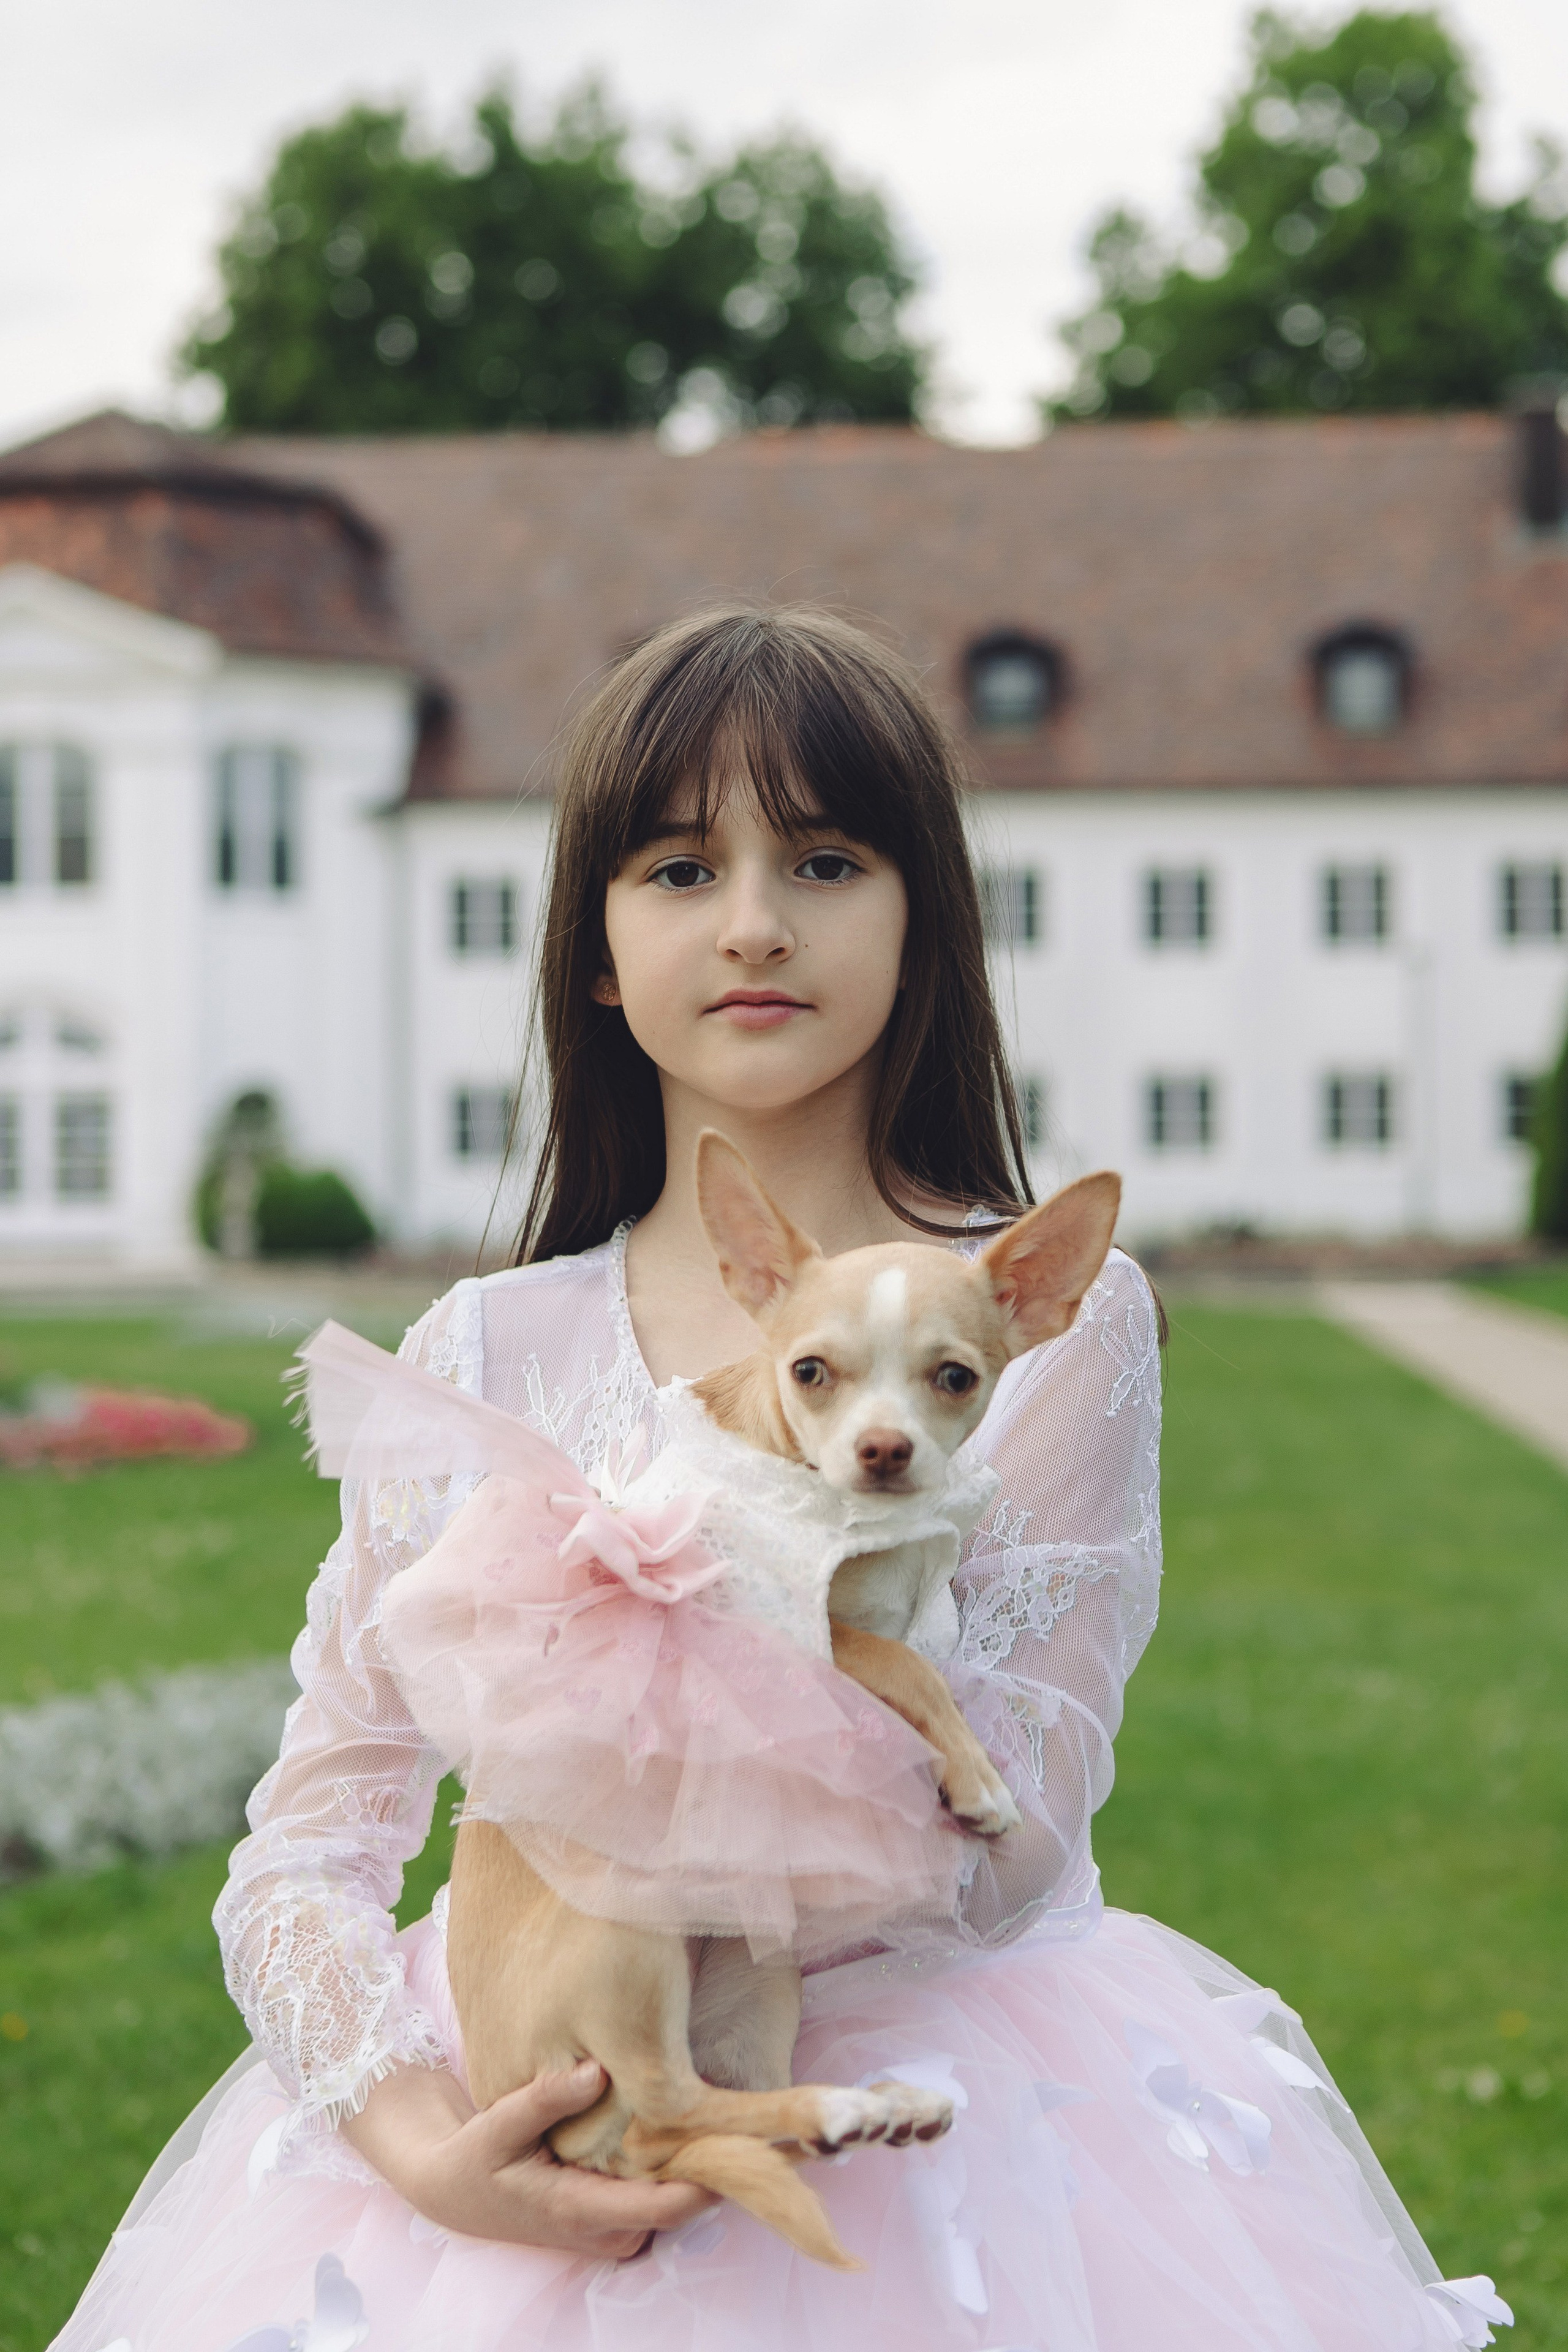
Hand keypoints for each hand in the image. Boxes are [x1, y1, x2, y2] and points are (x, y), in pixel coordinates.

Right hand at [339, 2059, 715, 2258]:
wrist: (453, 2189)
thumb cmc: (476, 2156)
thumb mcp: (498, 2123)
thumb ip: (547, 2098)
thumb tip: (598, 2071)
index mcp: (578, 2210)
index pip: (663, 2206)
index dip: (708, 2175)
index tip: (741, 2135)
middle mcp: (604, 2231)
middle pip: (682, 2204)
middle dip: (711, 2160)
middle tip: (743, 2104)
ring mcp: (612, 2230)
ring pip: (675, 2201)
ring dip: (696, 2160)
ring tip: (718, 2102)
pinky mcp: (616, 2220)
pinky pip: (661, 2195)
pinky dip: (675, 2163)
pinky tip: (681, 2120)